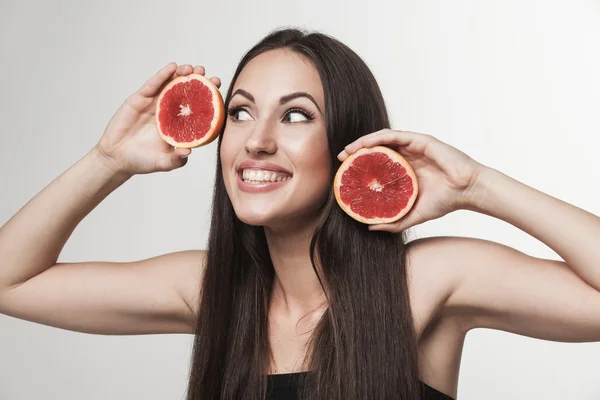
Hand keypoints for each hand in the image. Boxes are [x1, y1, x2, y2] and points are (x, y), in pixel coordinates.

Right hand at [95, 63, 221, 174]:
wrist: (117, 158)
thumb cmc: (142, 161)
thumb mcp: (164, 163)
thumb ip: (176, 159)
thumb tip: (189, 152)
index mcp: (178, 125)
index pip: (196, 108)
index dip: (207, 99)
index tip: (219, 90)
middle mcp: (169, 112)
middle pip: (186, 93)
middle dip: (198, 82)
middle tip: (208, 75)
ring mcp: (155, 104)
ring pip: (171, 85)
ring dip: (182, 74)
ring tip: (192, 68)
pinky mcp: (139, 99)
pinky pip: (153, 85)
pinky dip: (162, 75)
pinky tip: (172, 67)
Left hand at [338, 129, 485, 231]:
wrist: (468, 191)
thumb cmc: (446, 201)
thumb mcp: (414, 215)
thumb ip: (394, 221)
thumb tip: (370, 228)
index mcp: (404, 170)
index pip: (377, 164)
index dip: (360, 166)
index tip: (344, 173)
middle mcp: (407, 156)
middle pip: (376, 149)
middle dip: (356, 152)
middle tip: (341, 159)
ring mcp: (414, 147)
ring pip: (383, 139)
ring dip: (363, 142)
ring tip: (348, 151)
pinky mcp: (421, 140)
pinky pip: (395, 135)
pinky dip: (378, 138)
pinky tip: (366, 144)